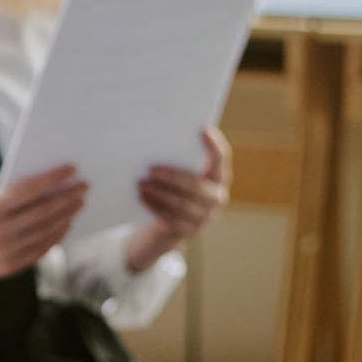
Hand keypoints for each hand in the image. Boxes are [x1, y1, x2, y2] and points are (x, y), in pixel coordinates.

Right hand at [0, 165, 86, 306]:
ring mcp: (5, 253)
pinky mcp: (9, 268)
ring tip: (78, 203)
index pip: (31, 191)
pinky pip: (40, 250)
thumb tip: (43, 188)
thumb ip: (5, 193)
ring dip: (66, 216)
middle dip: (68, 197)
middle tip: (84, 186)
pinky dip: (56, 236)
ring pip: (47, 233)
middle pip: (45, 213)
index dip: (54, 178)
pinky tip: (64, 224)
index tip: (73, 169)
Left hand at [128, 127, 230, 269]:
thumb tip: (155, 140)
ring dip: (159, 193)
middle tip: (150, 168)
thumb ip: (174, 161)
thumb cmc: (170, 191)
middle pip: (196, 186)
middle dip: (173, 176)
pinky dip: (154, 206)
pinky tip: (141, 197)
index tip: (203, 129)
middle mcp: (217, 198)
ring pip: (182, 204)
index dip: (214, 145)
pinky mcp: (190, 232)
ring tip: (140, 183)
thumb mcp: (175, 176)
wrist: (166, 227)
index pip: (220, 159)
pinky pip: (171, 219)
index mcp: (218, 178)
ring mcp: (205, 218)